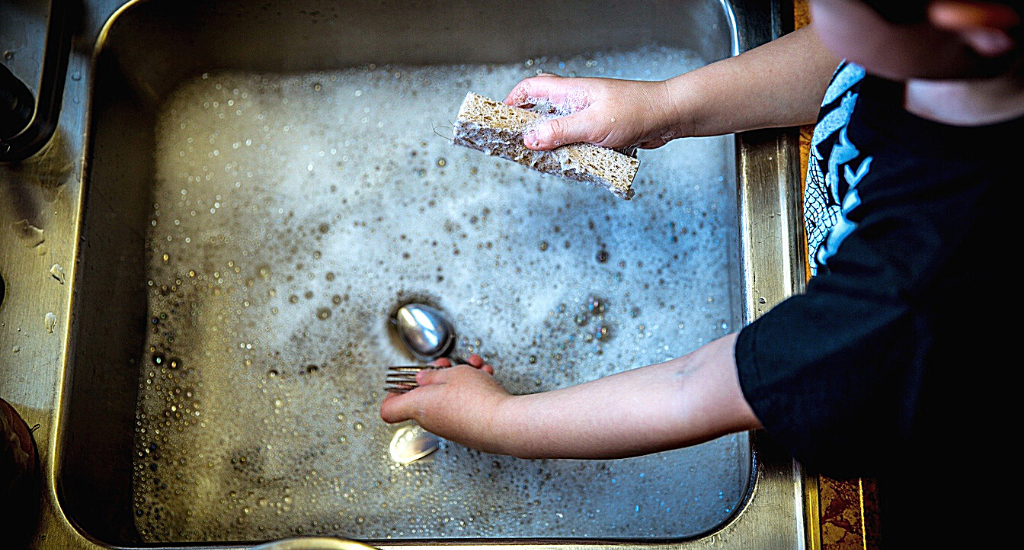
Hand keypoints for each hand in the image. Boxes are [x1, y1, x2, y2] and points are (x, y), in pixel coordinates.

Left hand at [380, 355, 511, 453]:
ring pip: (448, 398)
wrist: (504, 424)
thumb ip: (433, 375)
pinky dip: (473, 391)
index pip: (389, 409)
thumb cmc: (476, 400)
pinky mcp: (468, 430)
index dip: (392, 393)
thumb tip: (422, 380)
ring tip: (475, 367)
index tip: (402, 380)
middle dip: (437, 376)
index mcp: (419, 406)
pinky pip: (464, 406)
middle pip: (423, 397)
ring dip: (461, 379)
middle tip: (447, 365)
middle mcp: (431, 420)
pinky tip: (486, 378)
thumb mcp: (452, 374)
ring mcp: (450, 427)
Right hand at [503, 74, 685, 150]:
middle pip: (541, 110)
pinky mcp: (599, 131)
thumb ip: (559, 132)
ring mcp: (588, 116)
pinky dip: (568, 152)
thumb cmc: (636, 112)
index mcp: (571, 92)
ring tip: (540, 160)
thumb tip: (529, 138)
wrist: (669, 116)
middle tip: (516, 146)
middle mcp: (577, 102)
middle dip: (527, 127)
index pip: (531, 88)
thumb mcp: (592, 124)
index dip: (512, 101)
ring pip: (558, 129)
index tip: (500, 120)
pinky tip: (568, 165)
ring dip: (549, 144)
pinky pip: (575, 141)